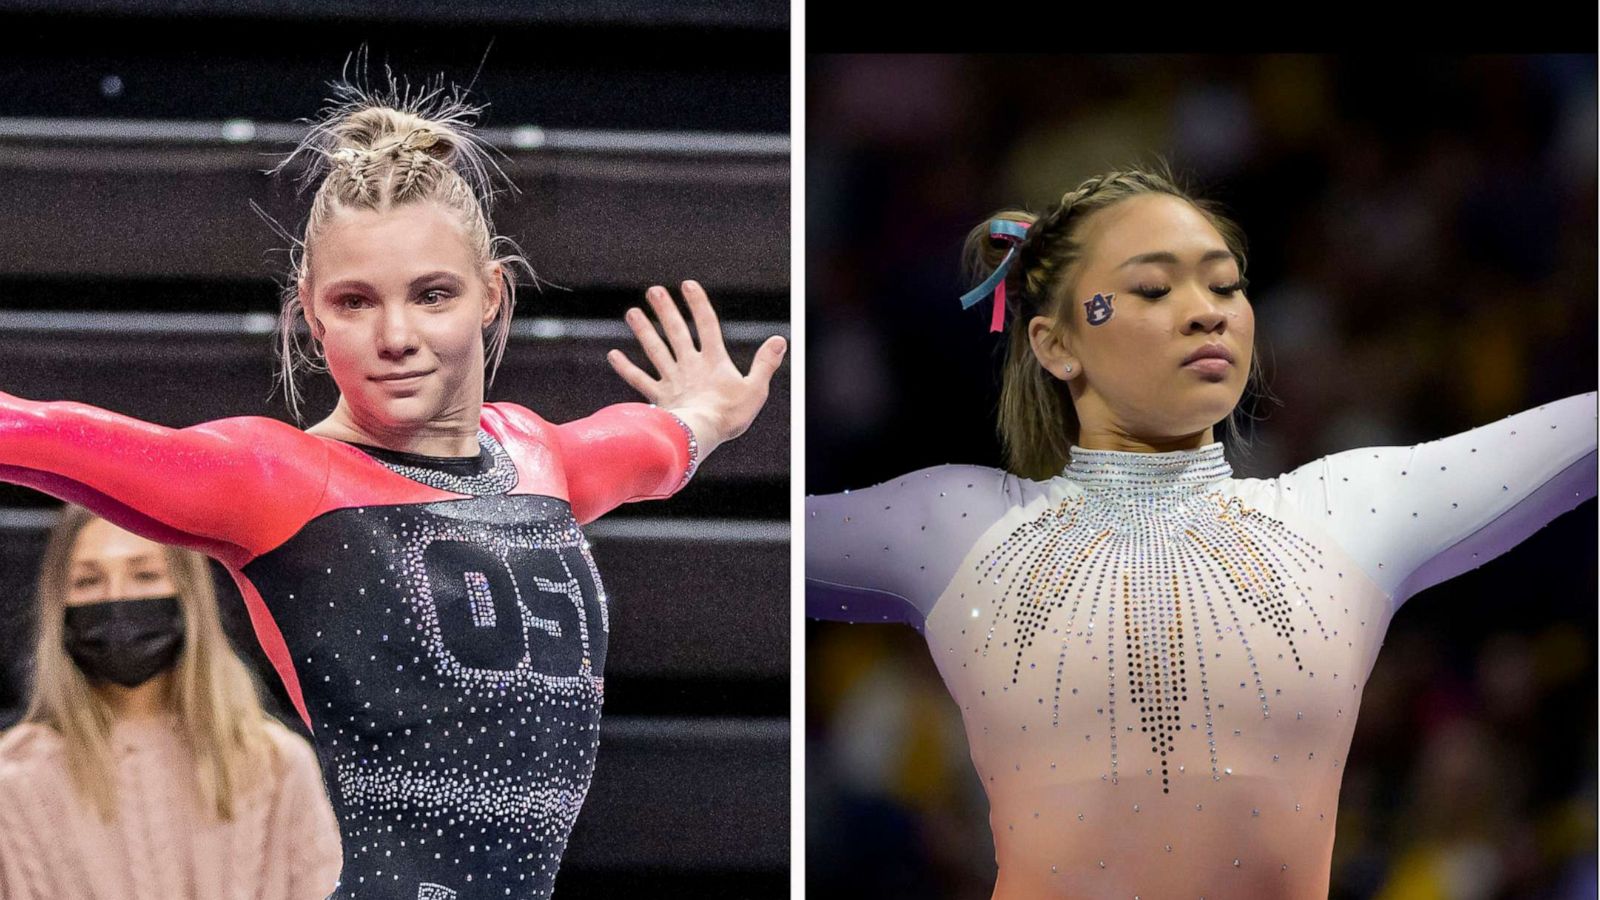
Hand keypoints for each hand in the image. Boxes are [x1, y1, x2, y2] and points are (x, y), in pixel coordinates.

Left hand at [607, 280, 786, 455]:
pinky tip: (613, 355)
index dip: (698, 304)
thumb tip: (780, 339)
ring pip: (655, 350)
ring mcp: (672, 381)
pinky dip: (626, 368)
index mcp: (714, 362)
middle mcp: (690, 366)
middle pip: (676, 332)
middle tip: (653, 290)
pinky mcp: (660, 397)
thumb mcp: (756, 389)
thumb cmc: (730, 416)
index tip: (687, 284)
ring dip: (644, 331)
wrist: (701, 437)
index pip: (707, 325)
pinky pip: (639, 380)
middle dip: (665, 310)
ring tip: (631, 312)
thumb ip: (765, 364)